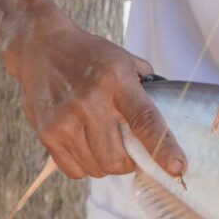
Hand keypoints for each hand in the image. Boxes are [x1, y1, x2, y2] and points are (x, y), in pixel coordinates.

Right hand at [1, 14, 184, 182]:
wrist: (40, 47)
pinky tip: (85, 145)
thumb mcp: (123, 59)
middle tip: (129, 150)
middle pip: (118, 158)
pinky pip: (75, 171)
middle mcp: (90, 101)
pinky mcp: (47, 134)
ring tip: (103, 141)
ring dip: (106, 164)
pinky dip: (85, 166)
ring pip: (97, 168)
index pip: (144, 120)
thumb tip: (169, 119)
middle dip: (129, 162)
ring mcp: (65, 120)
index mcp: (116, 80)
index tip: (177, 168)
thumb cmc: (89, 56)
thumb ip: (146, 87)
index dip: (163, 148)